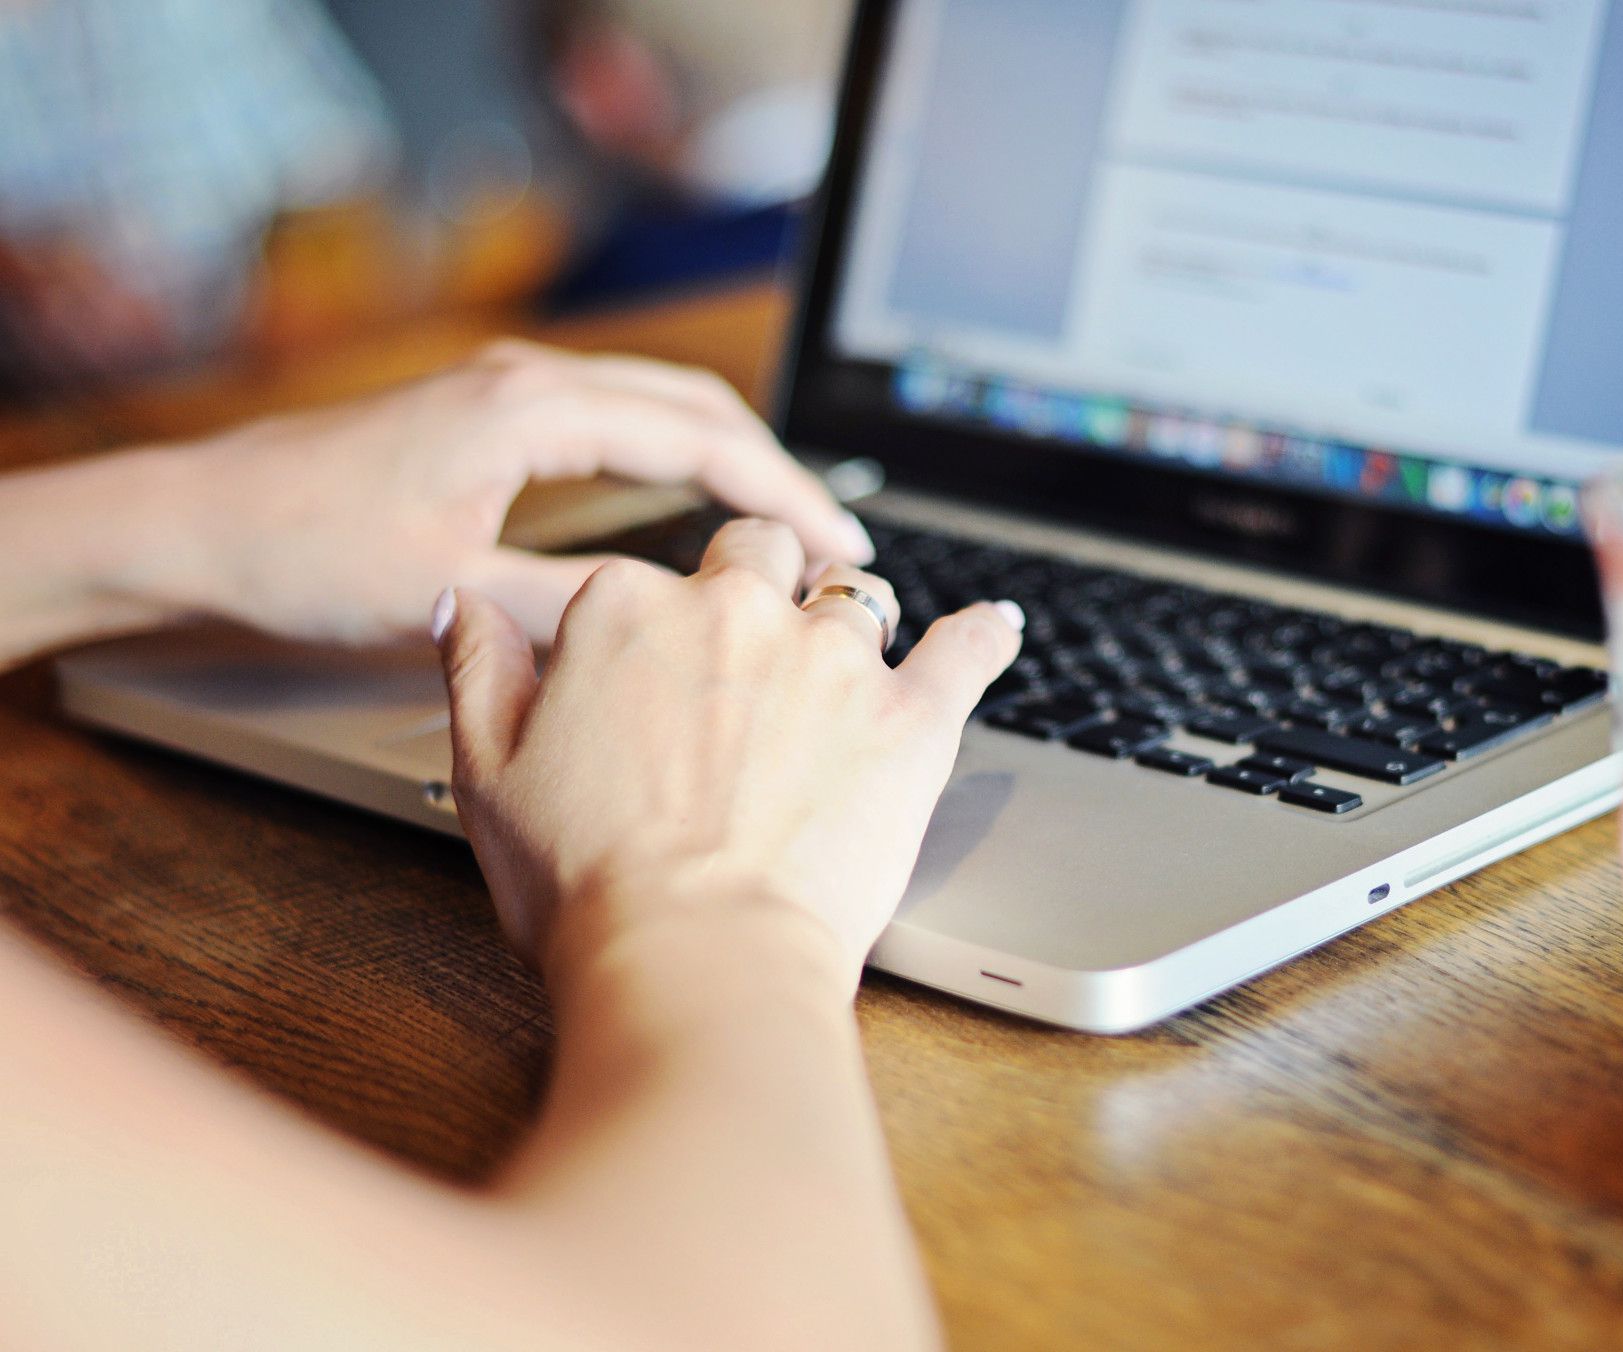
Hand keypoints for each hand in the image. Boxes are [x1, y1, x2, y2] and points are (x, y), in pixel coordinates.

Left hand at [166, 340, 870, 643]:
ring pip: (663, 405)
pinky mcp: (491, 414)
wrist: (201, 522)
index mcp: (530, 411)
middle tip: (839, 543)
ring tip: (788, 526)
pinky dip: (683, 456)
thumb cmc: (304, 551)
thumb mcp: (452, 598)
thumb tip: (676, 627)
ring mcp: (509, 391)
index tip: (842, 548)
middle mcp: (529, 383)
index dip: (786, 498)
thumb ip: (575, 610)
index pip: (702, 443)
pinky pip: (621, 418)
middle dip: (780, 473)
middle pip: (699, 407)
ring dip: (736, 459)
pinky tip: (697, 503)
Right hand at [431, 519, 1023, 996]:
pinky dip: (986, 634)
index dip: (654, 624)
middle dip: (761, 580)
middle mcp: (737, 609)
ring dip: (851, 617)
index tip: (656, 669)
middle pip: (761, 552)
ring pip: (858, 594)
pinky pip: (966, 648)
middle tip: (756, 640)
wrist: (697, 955)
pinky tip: (998, 625)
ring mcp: (832, 658)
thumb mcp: (486, 770)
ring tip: (850, 657)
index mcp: (628, 608)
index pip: (647, 578)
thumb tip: (466, 601)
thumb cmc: (586, 881)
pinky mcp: (910, 716)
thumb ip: (480, 667)